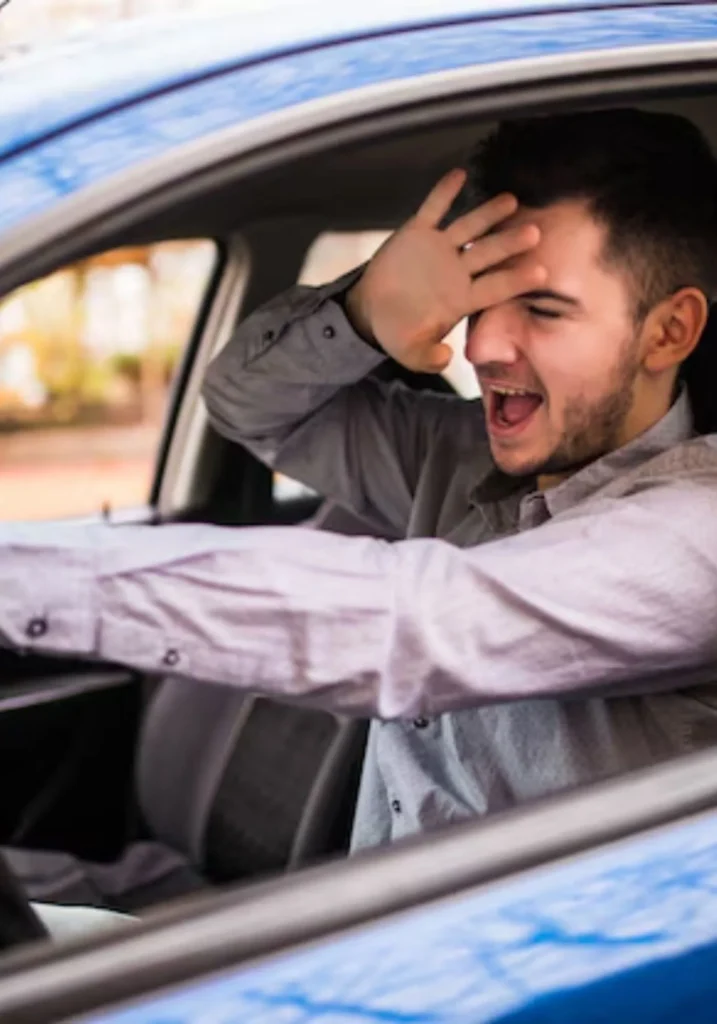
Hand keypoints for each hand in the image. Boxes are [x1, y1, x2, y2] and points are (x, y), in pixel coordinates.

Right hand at [345, 169, 545, 371]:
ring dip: (488, 214)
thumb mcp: (411, 353)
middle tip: (535, 233)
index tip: (541, 273)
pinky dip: (444, 193)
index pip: (494, 288)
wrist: (373, 311)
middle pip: (489, 254)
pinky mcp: (418, 232)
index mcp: (461, 299)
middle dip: (510, 243)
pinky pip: (433, 209)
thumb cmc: (398, 333)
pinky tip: (460, 174)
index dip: (516, 280)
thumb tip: (446, 357)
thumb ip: (429, 358)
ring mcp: (440, 249)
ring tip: (510, 200)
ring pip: (469, 227)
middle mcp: (457, 271)